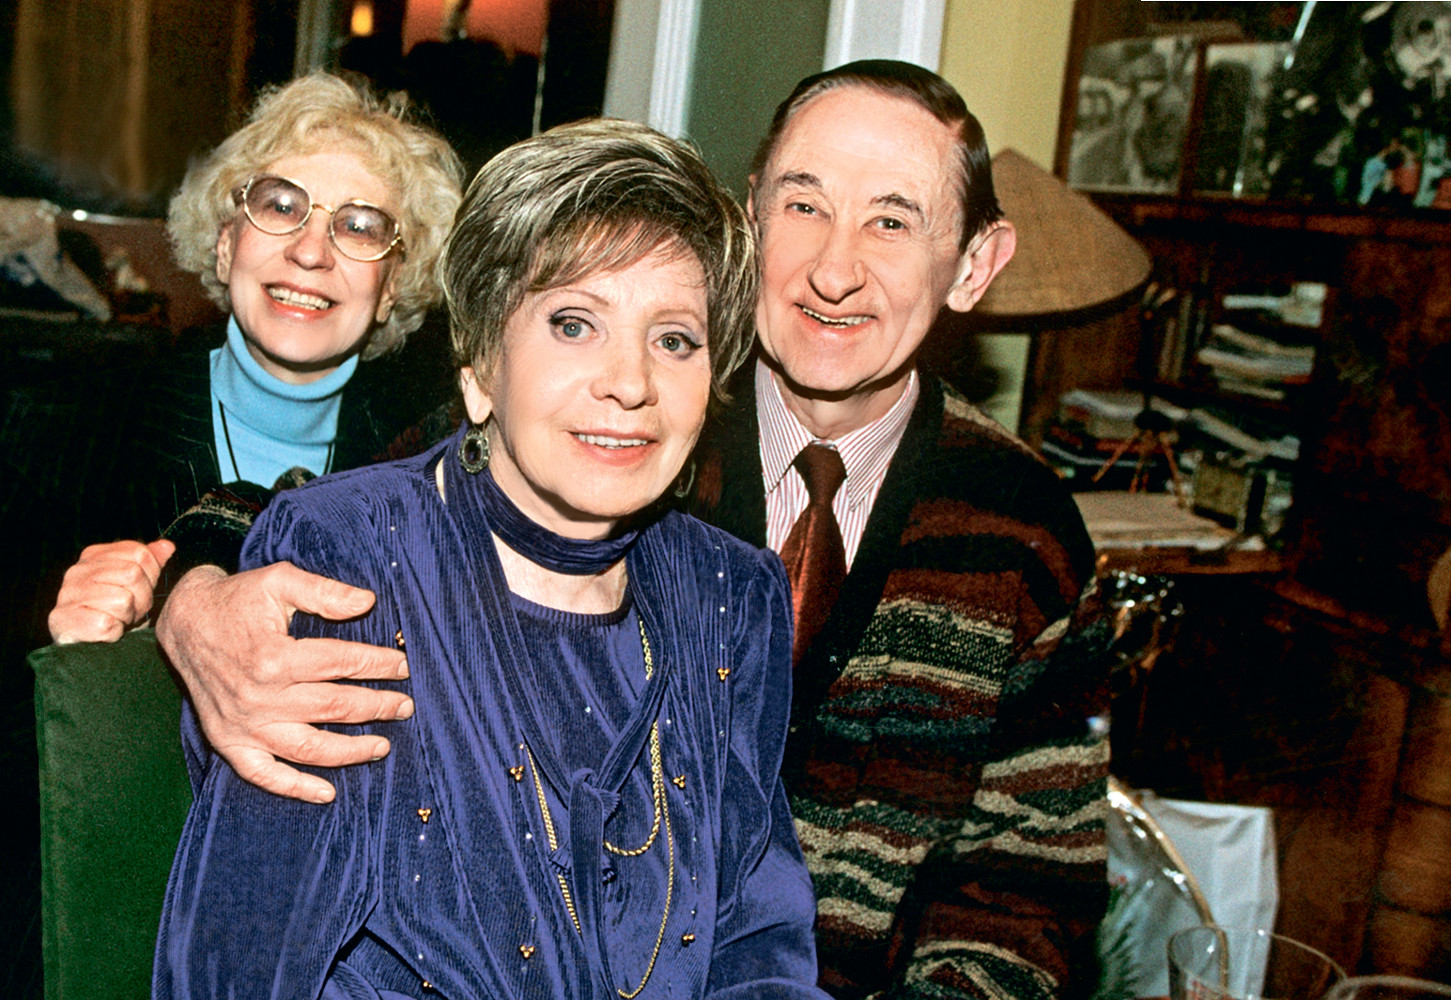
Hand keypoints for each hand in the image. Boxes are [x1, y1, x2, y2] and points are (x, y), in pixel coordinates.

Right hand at [49, 538, 176, 642]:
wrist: (85, 644)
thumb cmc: (114, 610)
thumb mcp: (136, 583)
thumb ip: (150, 562)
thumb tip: (168, 546)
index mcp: (95, 555)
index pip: (140, 553)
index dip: (150, 576)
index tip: (139, 590)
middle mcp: (78, 570)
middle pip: (133, 574)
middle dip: (142, 598)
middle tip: (131, 610)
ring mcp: (68, 593)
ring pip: (123, 599)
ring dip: (127, 616)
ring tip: (117, 619)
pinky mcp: (63, 618)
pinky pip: (107, 623)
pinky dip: (114, 632)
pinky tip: (105, 631)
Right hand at [156, 562, 413, 803]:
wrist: (183, 620)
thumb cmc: (236, 599)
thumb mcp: (279, 580)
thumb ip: (324, 591)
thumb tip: (367, 602)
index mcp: (274, 657)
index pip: (342, 664)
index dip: (379, 664)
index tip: (403, 666)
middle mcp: (259, 697)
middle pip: (334, 707)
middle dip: (377, 706)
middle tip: (405, 705)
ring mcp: (243, 725)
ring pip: (309, 748)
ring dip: (351, 751)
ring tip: (383, 746)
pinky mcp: (228, 742)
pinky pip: (264, 775)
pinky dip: (296, 788)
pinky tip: (328, 793)